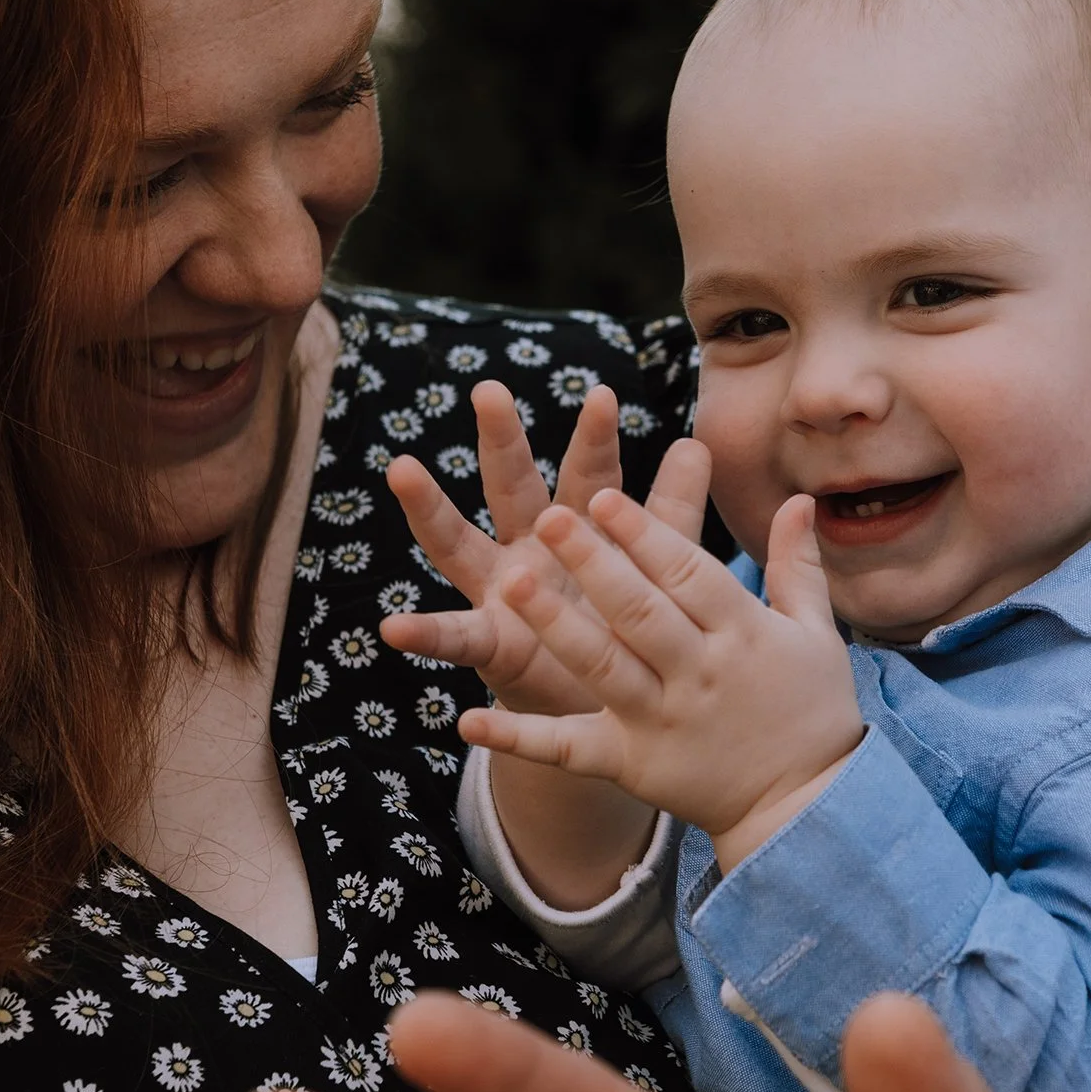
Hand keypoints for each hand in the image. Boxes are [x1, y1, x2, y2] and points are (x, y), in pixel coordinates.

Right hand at [380, 381, 710, 715]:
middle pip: (513, 485)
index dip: (596, 437)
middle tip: (489, 390)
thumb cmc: (632, 622)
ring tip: (401, 468)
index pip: (588, 472)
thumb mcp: (659, 566)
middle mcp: (530, 546)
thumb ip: (672, 509)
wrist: (616, 702)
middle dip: (502, 440)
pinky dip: (424, 634)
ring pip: (459, 542)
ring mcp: (502, 591)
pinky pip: (454, 637)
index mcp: (577, 524)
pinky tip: (394, 628)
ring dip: (430, 506)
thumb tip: (696, 442)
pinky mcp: (492, 643)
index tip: (604, 395)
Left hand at [457, 489, 863, 862]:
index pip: (689, 574)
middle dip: (595, 563)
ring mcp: (661, 721)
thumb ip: (797, 565)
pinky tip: (468, 722)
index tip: (604, 497)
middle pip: (639, 612)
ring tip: (512, 582)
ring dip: (555, 624)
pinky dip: (518, 740)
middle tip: (551, 518)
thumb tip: (797, 499)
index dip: (646, 535)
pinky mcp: (631, 765)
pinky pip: (568, 751)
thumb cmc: (812, 710)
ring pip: (601, 666)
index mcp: (744, 635)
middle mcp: (699, 674)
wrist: (806, 809)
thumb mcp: (815, 634)